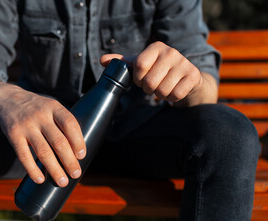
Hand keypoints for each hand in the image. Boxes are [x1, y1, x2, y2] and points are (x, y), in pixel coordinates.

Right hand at [0, 67, 85, 186]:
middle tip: (76, 174)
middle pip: (59, 141)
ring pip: (43, 152)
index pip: (70, 124)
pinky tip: (40, 179)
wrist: (7, 100)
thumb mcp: (51, 107)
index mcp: (54, 107)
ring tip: (62, 182)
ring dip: (55, 169)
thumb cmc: (36, 108)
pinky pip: (24, 156)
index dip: (78, 141)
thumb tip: (77, 151)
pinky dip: (33, 170)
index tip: (82, 156)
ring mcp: (26, 125)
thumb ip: (62, 123)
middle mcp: (41, 115)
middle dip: (69, 161)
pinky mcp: (13, 135)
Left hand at [101, 41, 217, 105]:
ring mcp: (184, 63)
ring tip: (163, 88)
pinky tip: (173, 91)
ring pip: (163, 90)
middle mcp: (171, 52)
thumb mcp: (141, 65)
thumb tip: (102, 60)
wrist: (186, 77)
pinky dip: (172, 98)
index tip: (141, 80)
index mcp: (156, 47)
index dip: (138, 78)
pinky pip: (176, 95)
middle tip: (152, 86)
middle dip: (148, 89)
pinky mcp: (193, 76)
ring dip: (160, 94)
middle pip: (150, 81)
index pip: (139, 65)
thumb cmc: (158, 70)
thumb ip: (123, 63)